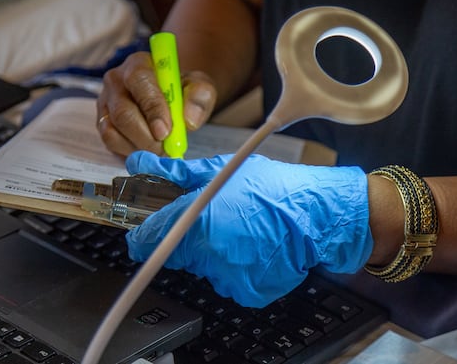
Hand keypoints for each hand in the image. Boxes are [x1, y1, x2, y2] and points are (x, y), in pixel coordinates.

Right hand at [97, 51, 216, 155]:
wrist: (171, 99)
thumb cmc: (183, 91)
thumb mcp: (199, 88)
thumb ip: (200, 98)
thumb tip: (188, 120)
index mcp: (139, 64)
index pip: (139, 81)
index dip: (152, 108)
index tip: (165, 132)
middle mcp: (116, 80)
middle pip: (123, 112)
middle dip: (146, 137)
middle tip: (166, 149)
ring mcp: (105, 102)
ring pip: (113, 131)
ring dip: (139, 147)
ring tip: (160, 150)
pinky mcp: (102, 122)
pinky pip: (111, 142)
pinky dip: (130, 151)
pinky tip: (147, 150)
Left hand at [125, 151, 372, 307]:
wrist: (317, 213)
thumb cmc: (272, 187)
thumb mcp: (221, 169)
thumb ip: (174, 173)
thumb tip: (140, 165)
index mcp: (198, 222)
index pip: (149, 239)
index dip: (144, 235)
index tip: (147, 232)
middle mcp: (210, 254)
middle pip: (179, 253)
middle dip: (189, 237)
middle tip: (218, 218)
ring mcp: (229, 276)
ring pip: (204, 267)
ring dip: (215, 252)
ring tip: (243, 229)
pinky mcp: (246, 291)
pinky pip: (228, 280)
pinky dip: (236, 267)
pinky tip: (254, 246)